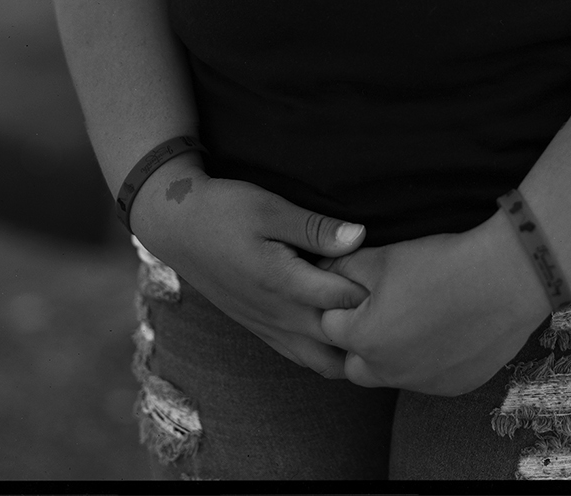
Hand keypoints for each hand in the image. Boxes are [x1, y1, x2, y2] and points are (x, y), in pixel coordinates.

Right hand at [129, 163, 370, 378]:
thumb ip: (315, 228)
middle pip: (338, 344)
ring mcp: (268, 327)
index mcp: (282, 283)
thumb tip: (360, 237)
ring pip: (320, 362)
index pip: (344, 301)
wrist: (179, 228)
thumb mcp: (270, 208)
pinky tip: (341, 328)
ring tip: (370, 318)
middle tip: (390, 301)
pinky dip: (326, 352)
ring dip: (348, 348)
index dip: (373, 289)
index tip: (391, 273)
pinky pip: (301, 357)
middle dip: (367, 329)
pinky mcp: (261, 329)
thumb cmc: (226, 210)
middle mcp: (277, 315)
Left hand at [319, 211, 548, 394]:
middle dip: (360, 340)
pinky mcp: (453, 387)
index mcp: (366, 339)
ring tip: (417, 315)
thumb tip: (323, 267)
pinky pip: (428, 378)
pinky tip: (446, 329)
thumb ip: (345, 268)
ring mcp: (423, 384)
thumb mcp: (385, 256)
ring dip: (393, 353)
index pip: (331, 327)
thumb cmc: (441, 262)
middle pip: (355, 364)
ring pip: (392, 374)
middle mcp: (389, 372)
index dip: (343, 303)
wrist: (505, 278)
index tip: (362, 288)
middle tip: (383, 308)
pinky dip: (428, 359)